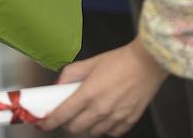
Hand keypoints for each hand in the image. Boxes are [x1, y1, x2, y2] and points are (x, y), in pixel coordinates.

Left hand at [41, 39, 168, 135]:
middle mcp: (101, 109)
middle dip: (67, 124)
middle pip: (75, 129)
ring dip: (85, 127)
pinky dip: (104, 128)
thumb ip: (71, 74)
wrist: (147, 63)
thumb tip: (58, 85)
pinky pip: (111, 133)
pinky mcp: (128, 121)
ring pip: (92, 133)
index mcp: (88, 93)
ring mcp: (115, 117)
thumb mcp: (90, 62)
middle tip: (67, 116)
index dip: (50, 122)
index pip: (62, 115)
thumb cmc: (121, 61)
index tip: (44, 123)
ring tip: (87, 114)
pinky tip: (104, 117)